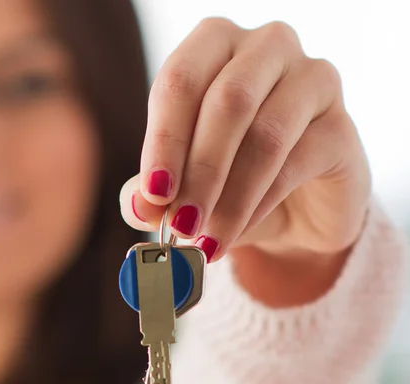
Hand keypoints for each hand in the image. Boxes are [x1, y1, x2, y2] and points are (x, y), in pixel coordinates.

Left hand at [120, 18, 370, 264]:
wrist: (298, 210)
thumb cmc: (235, 183)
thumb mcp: (187, 187)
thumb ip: (156, 191)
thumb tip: (138, 206)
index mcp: (217, 46)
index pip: (181, 81)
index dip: (163, 141)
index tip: (153, 196)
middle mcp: (268, 48)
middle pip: (227, 103)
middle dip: (199, 172)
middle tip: (181, 226)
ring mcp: (313, 81)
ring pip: (265, 136)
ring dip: (230, 198)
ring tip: (207, 242)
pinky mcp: (342, 127)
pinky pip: (297, 164)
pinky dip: (260, 206)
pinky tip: (237, 234)